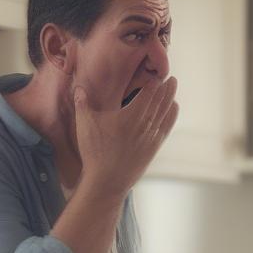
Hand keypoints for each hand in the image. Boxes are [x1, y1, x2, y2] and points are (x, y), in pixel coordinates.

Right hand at [73, 78, 177, 195]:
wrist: (107, 180)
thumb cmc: (95, 152)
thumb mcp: (85, 125)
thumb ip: (83, 103)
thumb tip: (78, 87)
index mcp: (131, 115)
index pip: (148, 92)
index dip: (154, 81)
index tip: (156, 72)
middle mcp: (145, 124)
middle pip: (160, 100)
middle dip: (165, 87)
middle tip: (169, 76)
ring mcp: (151, 136)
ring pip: (165, 112)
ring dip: (170, 98)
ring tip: (173, 86)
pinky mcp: (154, 147)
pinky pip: (167, 127)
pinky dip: (172, 115)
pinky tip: (174, 107)